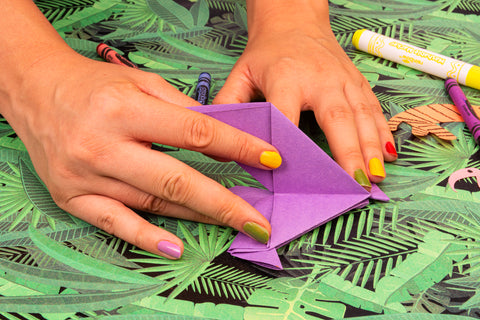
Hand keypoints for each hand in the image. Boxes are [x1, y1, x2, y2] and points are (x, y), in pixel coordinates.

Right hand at [3, 51, 280, 258]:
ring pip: (154, 202)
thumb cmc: (93, 85)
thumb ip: (182, 109)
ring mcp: (85, 177)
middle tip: (259, 222)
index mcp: (124, 109)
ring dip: (198, 217)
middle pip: (178, 180)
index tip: (270, 159)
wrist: (36, 92)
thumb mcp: (140, 82)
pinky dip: (147, 238)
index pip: (195, 132)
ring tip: (233, 225)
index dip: (238, 147)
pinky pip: (115, 223)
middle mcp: (103, 146)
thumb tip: (222, 136)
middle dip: (225, 203)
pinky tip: (177, 248)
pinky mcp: (71, 197)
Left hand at [214, 2, 396, 185]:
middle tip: (357, 183)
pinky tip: (388, 155)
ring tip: (376, 177)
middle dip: (349, 154)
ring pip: (362, 116)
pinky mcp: (357, 81)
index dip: (291, 143)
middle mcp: (320, 79)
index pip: (288, 115)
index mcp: (286, 78)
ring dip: (371, 148)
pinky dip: (383, 132)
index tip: (298, 173)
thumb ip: (228, 106)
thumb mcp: (241, 74)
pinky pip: (374, 109)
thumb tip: (220, 146)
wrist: (294, 19)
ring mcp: (343, 80)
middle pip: (337, 118)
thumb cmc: (267, 52)